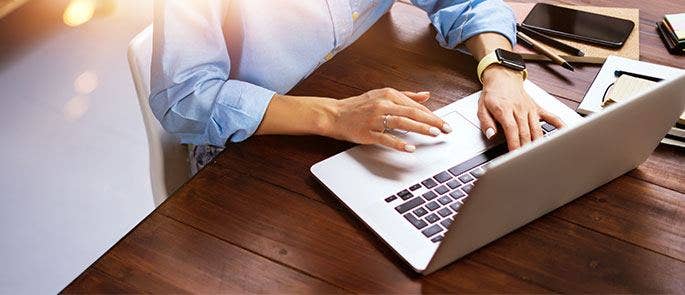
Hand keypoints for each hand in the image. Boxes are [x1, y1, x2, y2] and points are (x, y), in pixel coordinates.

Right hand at [325, 88, 451, 151]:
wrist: (336, 114)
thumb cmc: (359, 106)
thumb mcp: (383, 95)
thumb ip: (406, 96)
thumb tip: (426, 95)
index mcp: (389, 94)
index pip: (415, 106)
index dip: (431, 115)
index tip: (443, 122)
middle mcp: (383, 104)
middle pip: (412, 113)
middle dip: (431, 121)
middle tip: (445, 129)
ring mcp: (375, 118)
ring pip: (402, 123)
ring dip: (420, 128)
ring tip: (433, 134)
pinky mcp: (368, 132)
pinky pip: (386, 138)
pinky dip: (399, 143)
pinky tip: (410, 148)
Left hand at [477, 66, 563, 149]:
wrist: (503, 77)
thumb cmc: (493, 94)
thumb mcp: (482, 108)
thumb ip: (486, 123)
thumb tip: (491, 135)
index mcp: (505, 110)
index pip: (512, 129)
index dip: (514, 143)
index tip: (515, 155)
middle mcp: (519, 109)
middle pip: (525, 132)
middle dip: (526, 148)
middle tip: (526, 161)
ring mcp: (530, 109)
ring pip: (537, 128)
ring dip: (538, 143)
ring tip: (539, 155)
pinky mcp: (537, 108)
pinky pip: (550, 116)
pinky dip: (559, 124)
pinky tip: (565, 132)